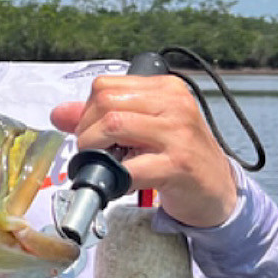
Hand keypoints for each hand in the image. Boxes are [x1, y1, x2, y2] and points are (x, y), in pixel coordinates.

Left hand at [50, 74, 238, 227]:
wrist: (217, 190)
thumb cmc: (179, 156)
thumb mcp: (143, 128)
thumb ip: (102, 117)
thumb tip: (59, 113)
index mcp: (165, 89)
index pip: (105, 86)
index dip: (86, 112)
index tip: (90, 133)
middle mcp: (175, 104)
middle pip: (105, 103)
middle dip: (87, 131)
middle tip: (92, 153)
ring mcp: (178, 133)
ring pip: (113, 125)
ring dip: (96, 152)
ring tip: (104, 165)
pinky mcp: (178, 164)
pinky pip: (130, 167)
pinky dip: (115, 178)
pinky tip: (120, 184)